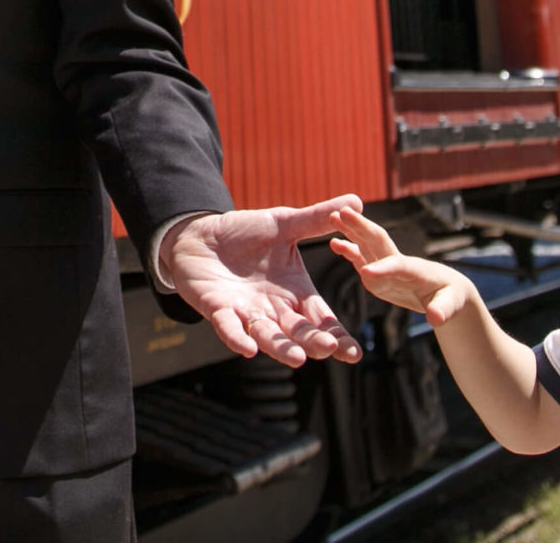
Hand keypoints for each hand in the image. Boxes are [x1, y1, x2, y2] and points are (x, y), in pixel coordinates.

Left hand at [163, 200, 365, 365]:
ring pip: (268, 336)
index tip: (354, 352)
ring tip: (298, 358)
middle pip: (299, 332)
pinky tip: (248, 348)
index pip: (321, 319)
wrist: (201, 234)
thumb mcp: (283, 224)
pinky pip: (229, 328)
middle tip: (329, 348)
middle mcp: (275, 309)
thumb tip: (357, 201)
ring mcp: (247, 313)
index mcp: (296, 292)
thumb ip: (316, 219)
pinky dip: (238, 338)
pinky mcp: (218, 310)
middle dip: (314, 342)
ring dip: (282, 349)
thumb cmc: (245, 233)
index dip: (337, 336)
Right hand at [328, 205, 478, 327]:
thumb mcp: (451, 305)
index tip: (365, 273)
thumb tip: (436, 320)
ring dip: (351, 230)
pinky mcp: (378, 272)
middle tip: (343, 213)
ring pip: (366, 244)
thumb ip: (443, 311)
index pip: (398, 267)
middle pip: (378, 242)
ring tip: (332, 216)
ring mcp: (386, 265)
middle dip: (361, 229)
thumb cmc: (451, 296)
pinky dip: (348, 249)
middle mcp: (398, 262)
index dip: (384, 269)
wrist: (445, 288)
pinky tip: (333, 243)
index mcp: (416, 271)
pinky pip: (361, 258)